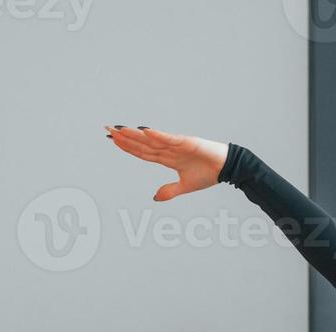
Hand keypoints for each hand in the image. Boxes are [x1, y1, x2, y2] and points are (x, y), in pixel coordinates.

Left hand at [104, 124, 229, 201]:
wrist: (227, 168)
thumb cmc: (209, 174)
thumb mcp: (186, 187)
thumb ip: (170, 191)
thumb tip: (155, 198)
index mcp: (168, 158)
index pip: (143, 152)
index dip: (128, 147)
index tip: (113, 140)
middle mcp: (169, 149)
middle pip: (142, 143)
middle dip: (125, 137)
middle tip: (108, 129)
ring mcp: (177, 144)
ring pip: (152, 139)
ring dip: (135, 134)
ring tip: (119, 129)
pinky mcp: (187, 142)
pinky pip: (169, 138)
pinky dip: (157, 135)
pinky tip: (144, 131)